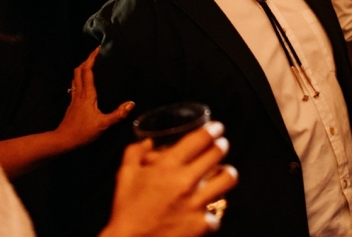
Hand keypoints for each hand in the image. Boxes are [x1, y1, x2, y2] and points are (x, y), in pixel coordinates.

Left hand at [54, 48, 134, 147]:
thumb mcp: (103, 124)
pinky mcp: (72, 104)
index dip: (91, 59)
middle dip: (86, 60)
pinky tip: (84, 84)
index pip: (87, 71)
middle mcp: (79, 93)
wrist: (64, 139)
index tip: (97, 50)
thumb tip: (131, 103)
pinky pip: (75, 86)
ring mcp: (74, 98)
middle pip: (79, 71)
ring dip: (82, 69)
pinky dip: (80, 79)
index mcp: (87, 94)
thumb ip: (118, 114)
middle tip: (95, 55)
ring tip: (90, 65)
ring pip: (75, 78)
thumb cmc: (83, 131)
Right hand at [101, 121, 237, 236]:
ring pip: (228, 179)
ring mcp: (197, 203)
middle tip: (221, 145)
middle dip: (221, 145)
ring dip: (227, 172)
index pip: (199, 140)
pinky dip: (211, 211)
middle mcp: (185, 181)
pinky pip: (217, 213)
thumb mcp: (124, 176)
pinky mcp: (202, 224)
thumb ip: (134, 153)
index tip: (216, 128)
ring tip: (225, 172)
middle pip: (217, 154)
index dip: (212, 130)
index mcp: (167, 166)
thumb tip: (147, 142)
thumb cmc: (127, 209)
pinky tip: (206, 210)